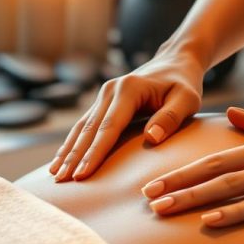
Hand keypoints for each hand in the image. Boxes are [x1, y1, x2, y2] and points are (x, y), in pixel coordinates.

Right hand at [49, 52, 203, 181]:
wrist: (175, 62)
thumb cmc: (184, 83)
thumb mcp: (187, 99)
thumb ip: (171, 117)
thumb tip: (152, 137)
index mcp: (129, 90)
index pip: (109, 127)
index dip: (94, 153)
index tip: (82, 174)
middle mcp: (110, 90)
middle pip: (89, 129)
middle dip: (74, 157)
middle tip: (62, 181)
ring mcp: (104, 95)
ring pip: (81, 128)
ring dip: (68, 152)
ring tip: (56, 175)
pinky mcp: (103, 102)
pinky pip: (84, 126)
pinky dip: (72, 144)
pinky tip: (62, 160)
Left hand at [141, 106, 243, 226]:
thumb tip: (229, 115)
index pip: (212, 159)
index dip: (181, 172)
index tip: (153, 183)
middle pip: (211, 173)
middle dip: (176, 186)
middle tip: (144, 200)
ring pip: (228, 187)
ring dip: (193, 199)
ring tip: (164, 210)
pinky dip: (234, 212)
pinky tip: (212, 221)